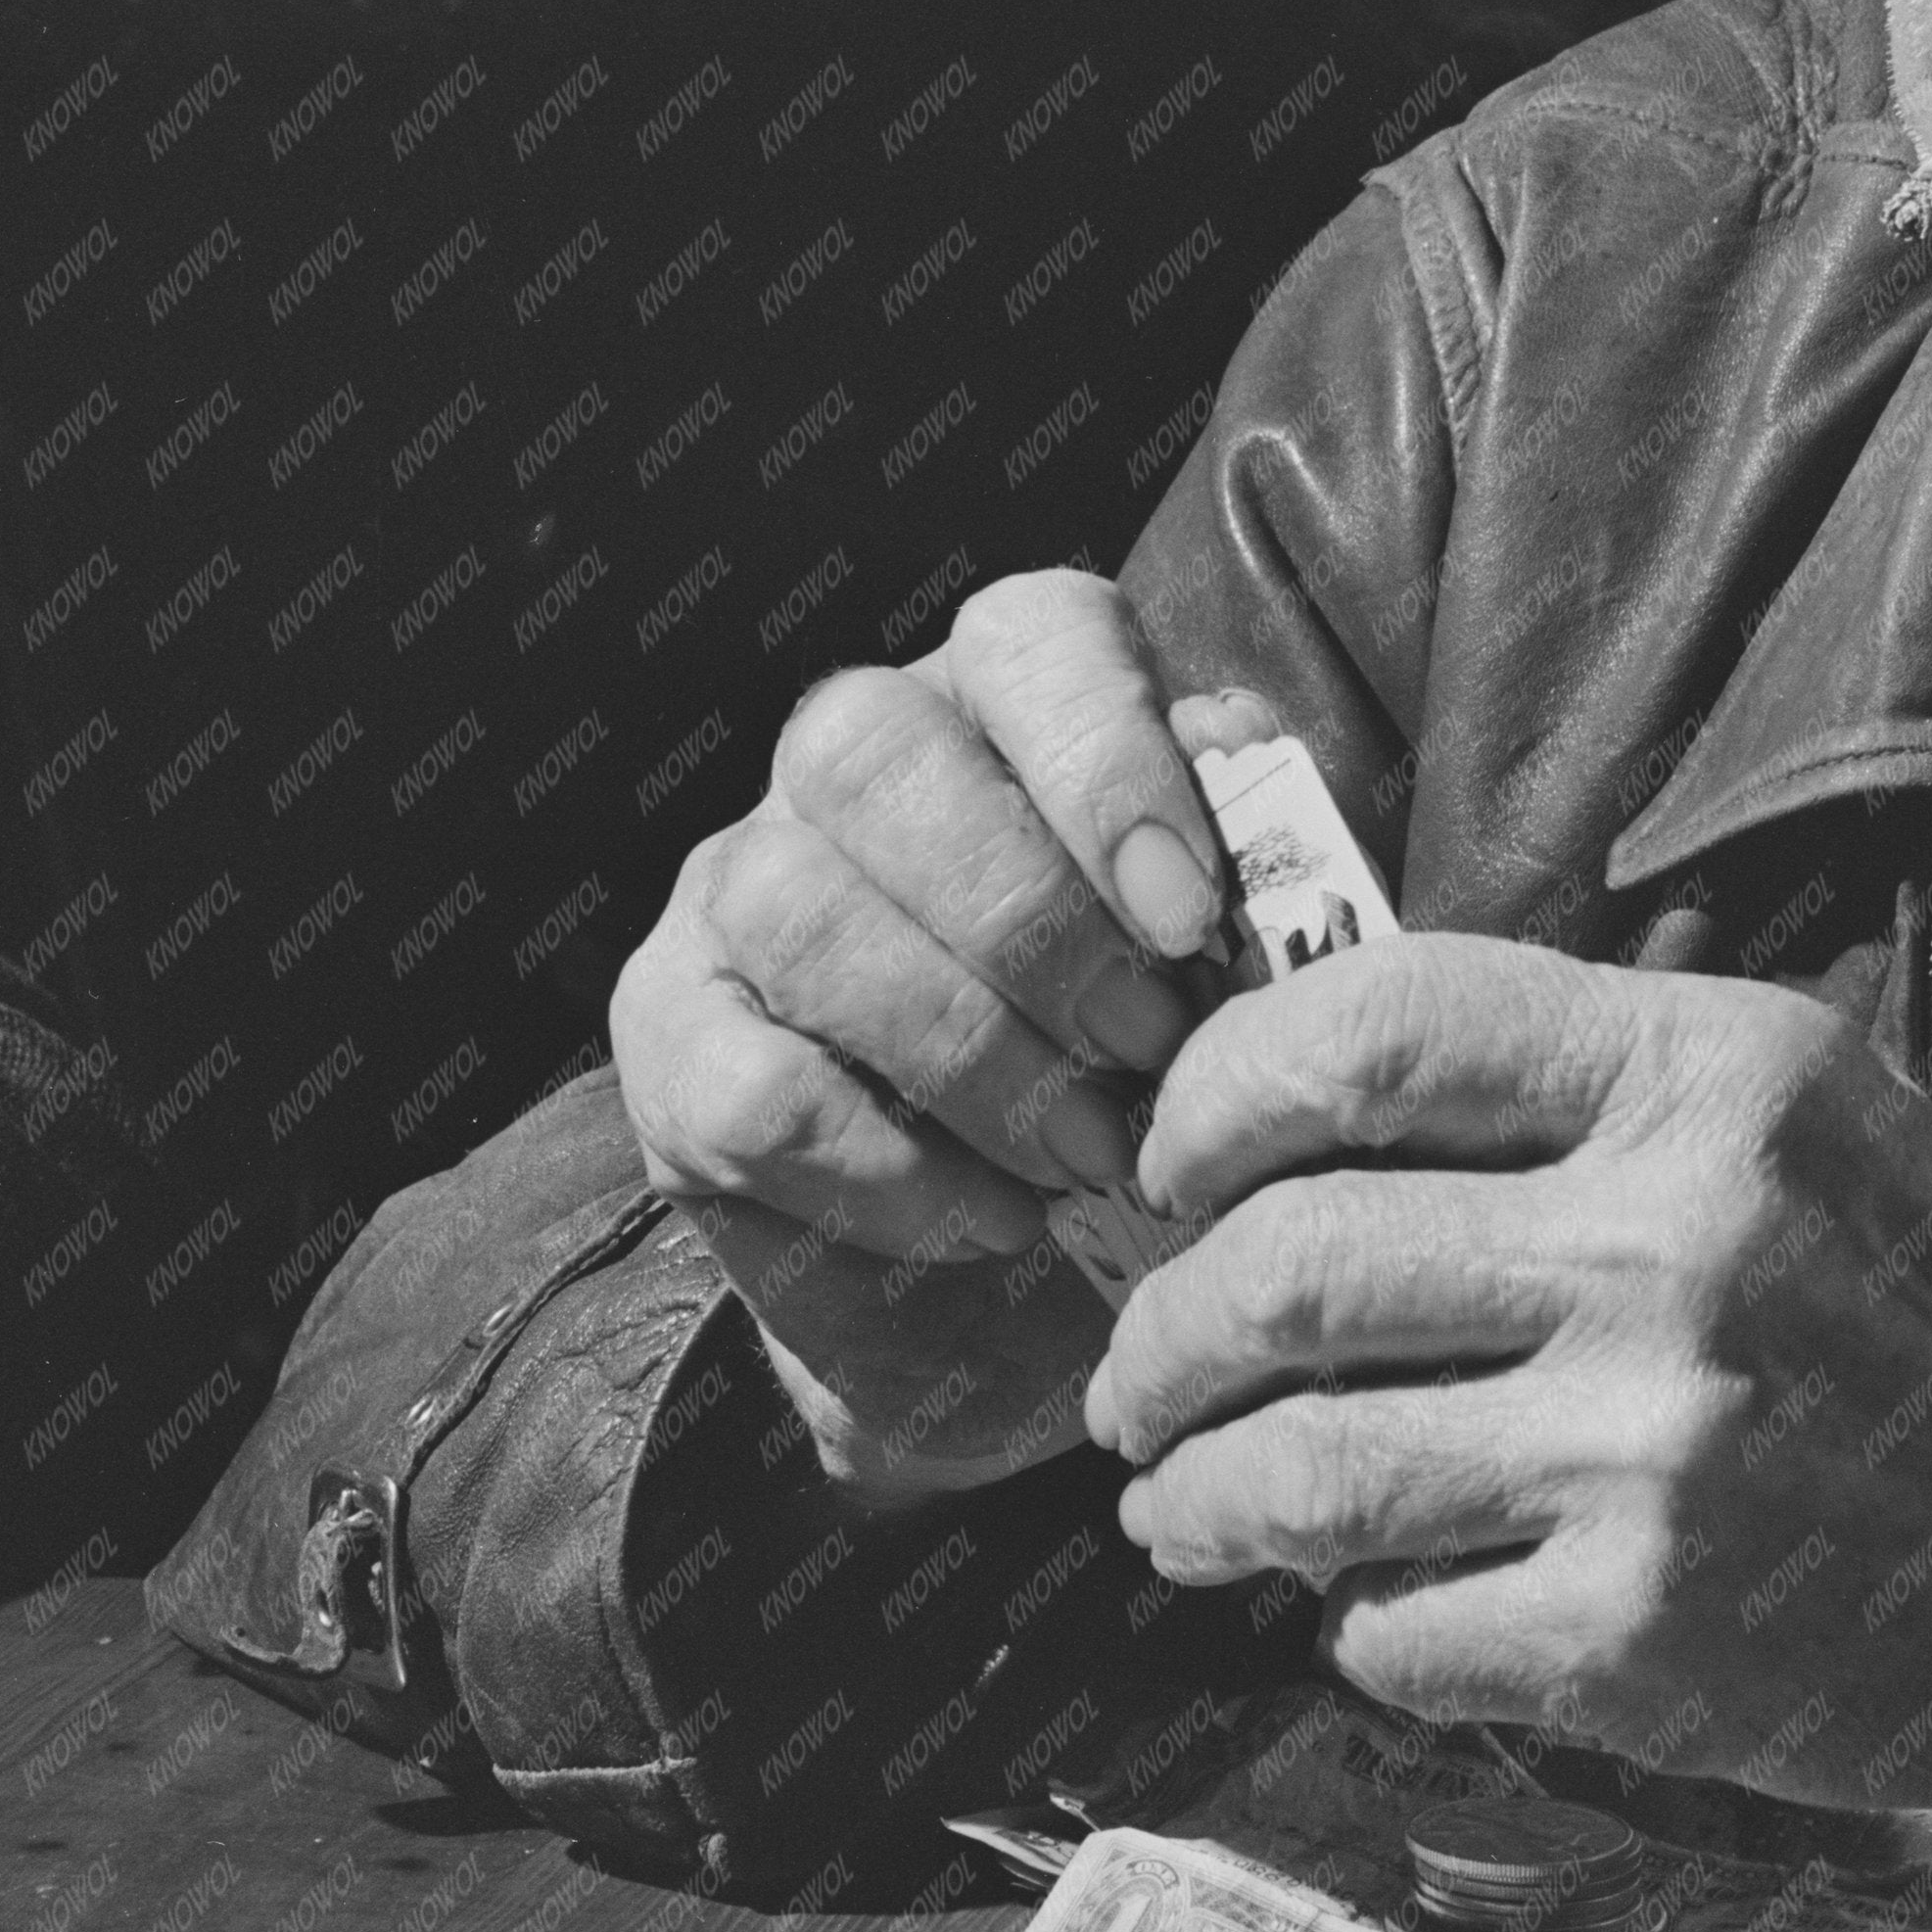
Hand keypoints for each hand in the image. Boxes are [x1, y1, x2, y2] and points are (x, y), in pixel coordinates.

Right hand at [608, 570, 1269, 1505]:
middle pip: (876, 753)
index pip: (1030, 637)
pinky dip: (888, 1172)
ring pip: (802, 910)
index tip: (1191, 920)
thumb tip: (1254, 788)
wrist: (1036, 1294)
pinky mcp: (668, 1042)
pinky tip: (995, 1218)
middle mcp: (846, 757)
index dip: (1109, 763)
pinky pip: (747, 1088)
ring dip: (970, 1053)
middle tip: (1146, 1053)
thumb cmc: (1160, 1078)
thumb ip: (1263, 864)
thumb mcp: (1242, 966)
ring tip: (1091, 1156)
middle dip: (1031, 923)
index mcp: (1004, 697)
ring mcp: (734, 888)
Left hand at [1083, 938, 1931, 1860]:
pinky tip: (1372, 1607)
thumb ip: (1570, 1101)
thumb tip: (1274, 1145)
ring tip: (1178, 1507)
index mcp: (1710, 1070)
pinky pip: (1387, 1630)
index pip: (1368, 1028)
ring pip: (1296, 1465)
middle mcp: (1677, 1240)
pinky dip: (1346, 1625)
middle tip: (1135, 1381)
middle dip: (1158, 1336)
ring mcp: (1657, 1449)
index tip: (1171, 1169)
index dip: (1213, 1099)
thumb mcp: (1798, 1117)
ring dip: (1193, 1495)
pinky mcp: (1648, 1640)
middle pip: (1288, 1262)